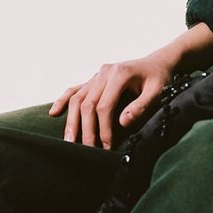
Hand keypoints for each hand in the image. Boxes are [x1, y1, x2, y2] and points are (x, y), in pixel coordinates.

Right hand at [48, 49, 177, 147]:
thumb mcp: (157, 91)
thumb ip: (141, 106)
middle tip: (86, 150)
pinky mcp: (94, 78)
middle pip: (87, 104)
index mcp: (119, 74)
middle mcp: (104, 72)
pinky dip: (63, 100)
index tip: (106, 146)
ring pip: (77, 98)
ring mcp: (97, 74)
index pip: (104, 106)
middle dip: (86, 129)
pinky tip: (54, 112)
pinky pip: (75, 89)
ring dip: (71, 120)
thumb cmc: (159, 78)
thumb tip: (122, 122)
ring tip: (68, 141)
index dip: (103, 128)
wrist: (157, 63)